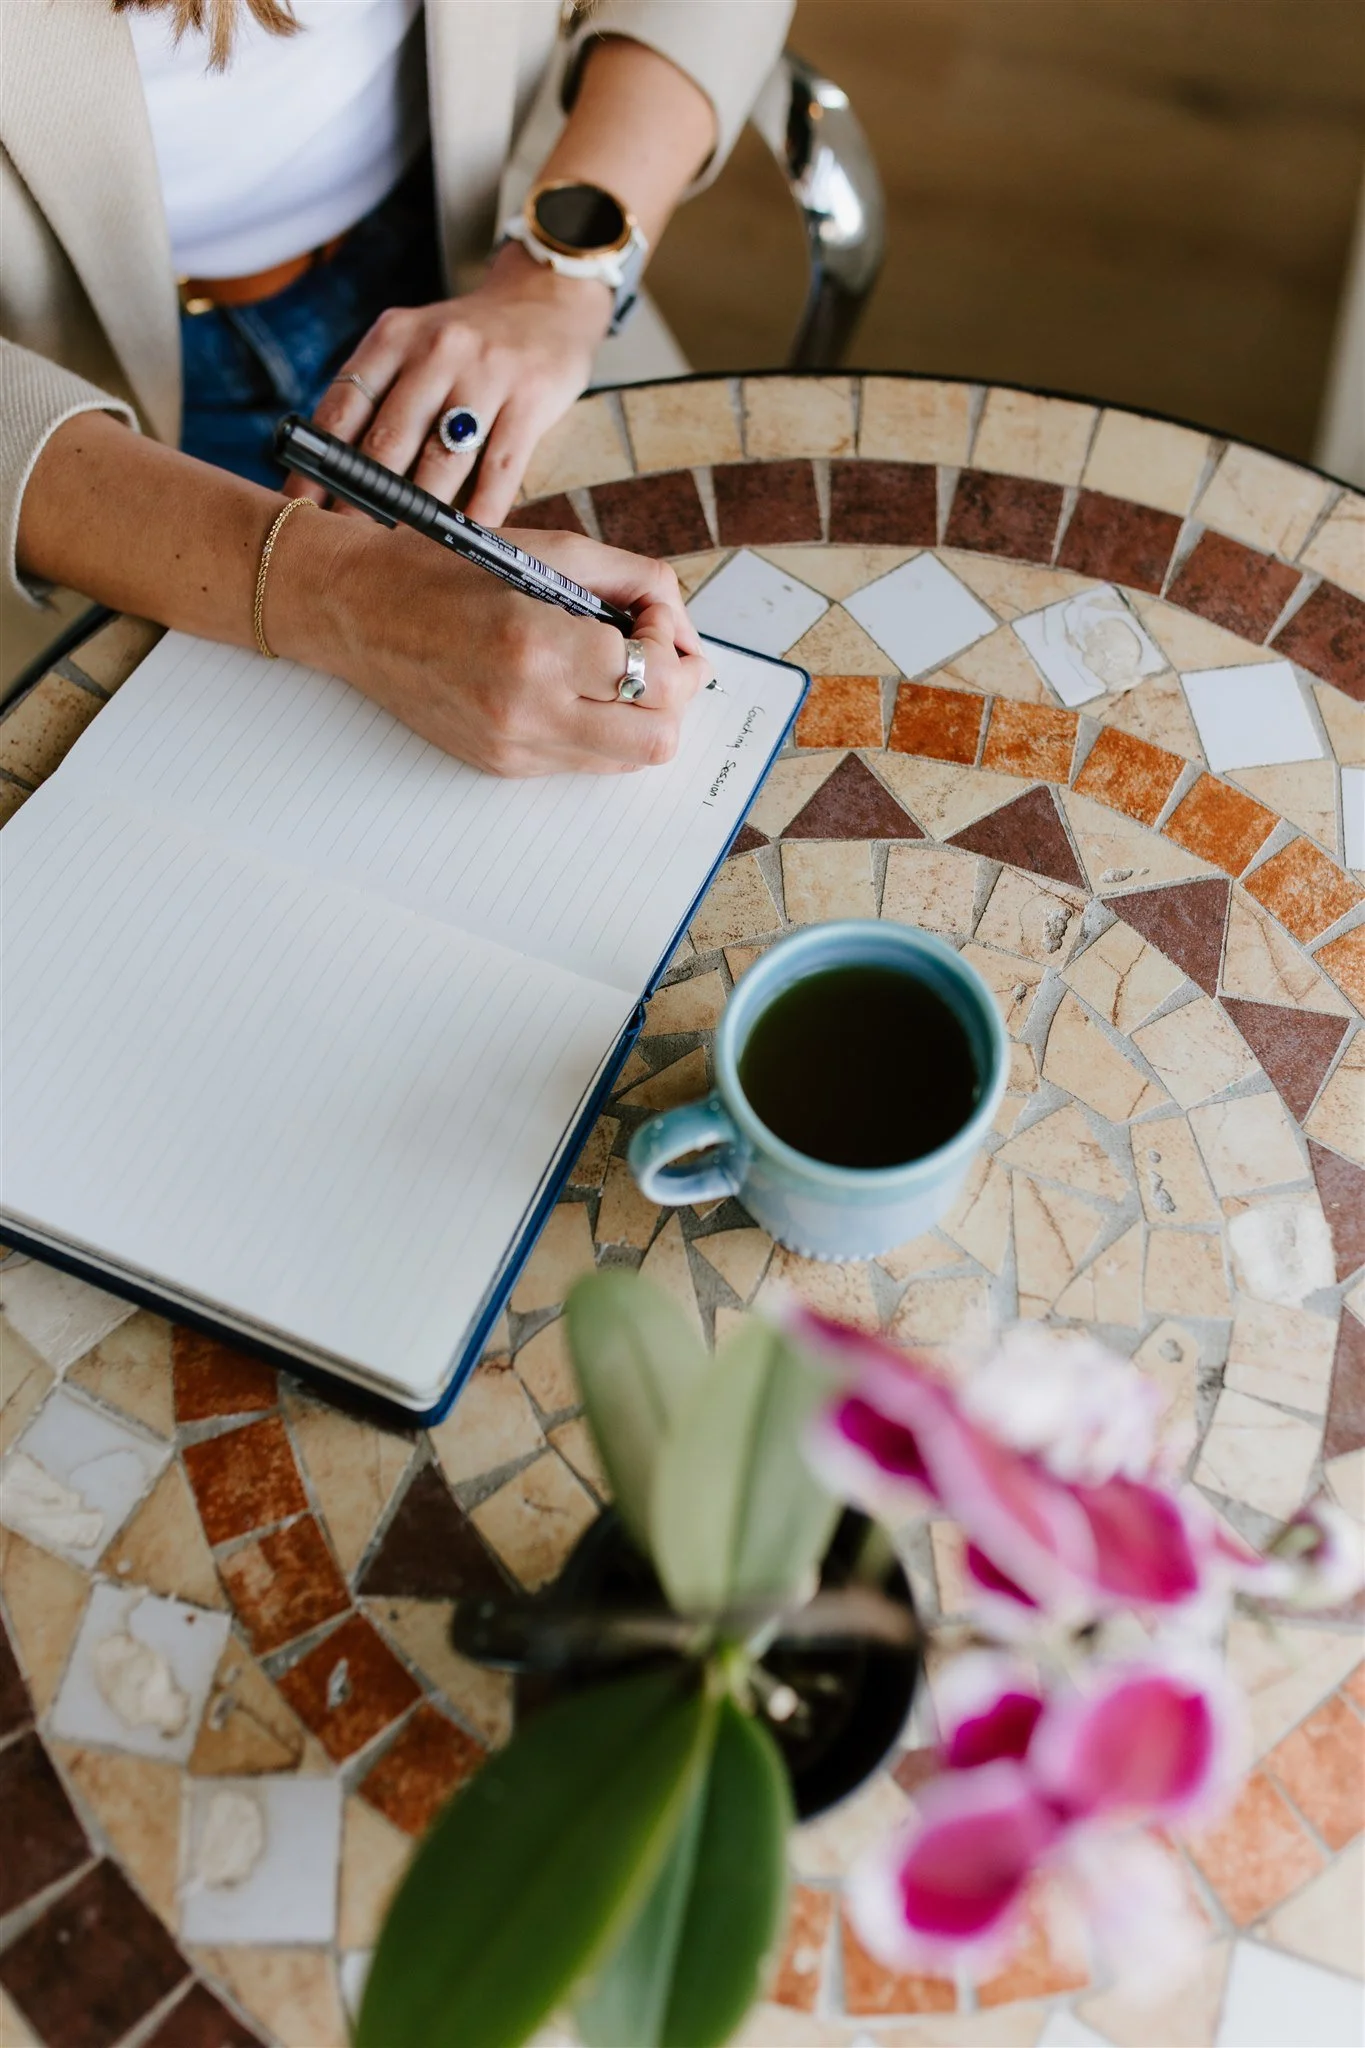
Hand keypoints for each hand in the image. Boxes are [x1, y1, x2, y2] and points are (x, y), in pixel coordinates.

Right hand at [276, 514, 709, 776]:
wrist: (360, 612)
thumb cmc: (452, 570)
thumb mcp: (551, 550)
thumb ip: (635, 581)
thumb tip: (685, 630)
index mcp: (538, 645)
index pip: (656, 675)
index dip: (673, 644)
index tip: (649, 616)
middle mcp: (527, 708)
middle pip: (659, 737)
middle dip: (676, 693)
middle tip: (656, 655)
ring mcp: (513, 747)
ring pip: (628, 760)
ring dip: (642, 716)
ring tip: (615, 671)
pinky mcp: (501, 767)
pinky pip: (584, 764)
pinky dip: (599, 730)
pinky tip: (575, 690)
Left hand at [288, 244, 612, 524]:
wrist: (547, 302)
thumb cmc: (468, 344)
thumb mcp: (414, 347)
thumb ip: (379, 396)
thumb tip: (332, 474)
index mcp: (393, 337)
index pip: (343, 409)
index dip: (317, 465)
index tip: (299, 506)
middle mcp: (436, 349)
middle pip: (388, 440)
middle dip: (362, 501)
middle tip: (344, 546)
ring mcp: (486, 373)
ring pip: (443, 459)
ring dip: (419, 514)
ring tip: (399, 553)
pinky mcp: (531, 398)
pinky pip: (500, 467)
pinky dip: (483, 509)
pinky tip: (467, 538)